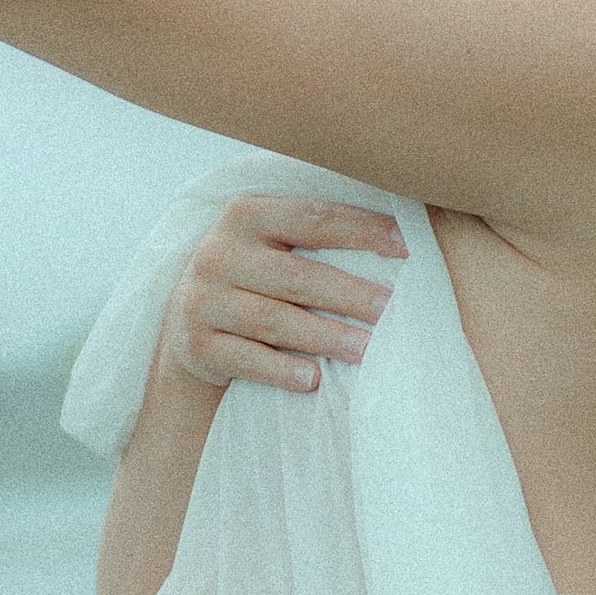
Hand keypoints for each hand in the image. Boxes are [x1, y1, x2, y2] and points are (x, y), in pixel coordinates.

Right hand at [157, 194, 406, 395]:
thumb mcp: (272, 244)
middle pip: (295, 275)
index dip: (361, 230)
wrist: (188, 322)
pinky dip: (280, 369)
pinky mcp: (195, 345)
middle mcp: (219, 253)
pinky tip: (313, 379)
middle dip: (348, 294)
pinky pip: (244, 358)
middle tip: (391, 311)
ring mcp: (202, 300)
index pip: (312, 218)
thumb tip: (402, 231)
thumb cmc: (255, 277)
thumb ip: (318, 231)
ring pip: (272, 319)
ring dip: (324, 336)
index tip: (407, 246)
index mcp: (245, 215)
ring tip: (366, 350)